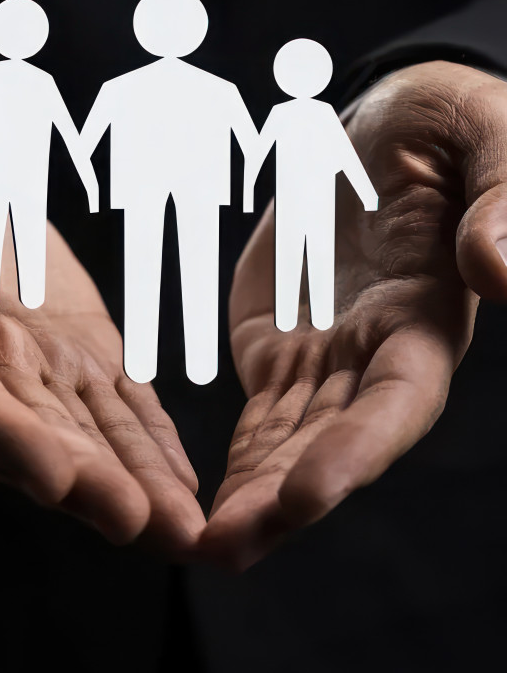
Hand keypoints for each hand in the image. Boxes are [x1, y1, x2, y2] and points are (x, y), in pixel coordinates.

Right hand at [0, 78, 202, 552]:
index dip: (3, 434)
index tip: (52, 476)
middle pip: (26, 434)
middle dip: (83, 483)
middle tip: (141, 523)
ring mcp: (18, 359)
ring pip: (78, 433)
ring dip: (128, 484)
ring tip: (182, 531)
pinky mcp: (64, 344)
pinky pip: (110, 403)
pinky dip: (148, 445)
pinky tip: (185, 490)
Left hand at [200, 62, 506, 569]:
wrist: (392, 124)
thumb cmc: (450, 125)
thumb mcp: (485, 138)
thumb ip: (498, 200)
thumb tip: (498, 269)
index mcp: (431, 315)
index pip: (398, 399)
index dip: (359, 449)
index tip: (309, 495)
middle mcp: (383, 356)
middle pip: (335, 442)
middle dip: (284, 498)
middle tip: (226, 548)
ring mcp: (331, 360)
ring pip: (290, 444)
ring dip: (250, 498)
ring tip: (202, 549)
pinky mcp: (284, 348)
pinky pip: (259, 417)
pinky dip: (233, 463)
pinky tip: (195, 509)